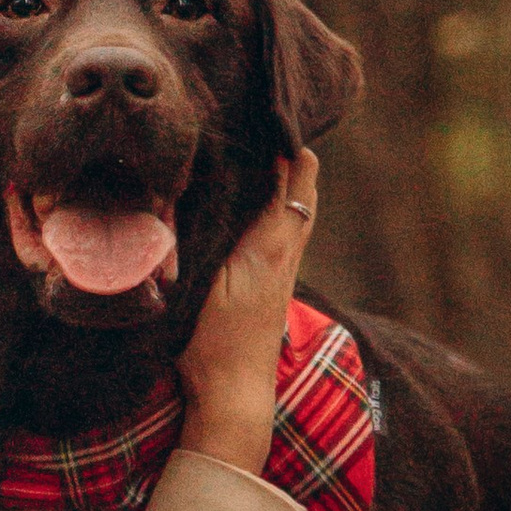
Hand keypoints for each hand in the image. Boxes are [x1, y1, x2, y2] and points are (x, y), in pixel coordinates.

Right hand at [176, 154, 318, 469]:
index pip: (287, 183)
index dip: (282, 149)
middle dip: (295, 159)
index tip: (267, 115)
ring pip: (299, 216)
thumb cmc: (213, 341)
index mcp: (270, 246)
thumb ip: (212, 234)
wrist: (234, 395)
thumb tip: (211, 188)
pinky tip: (262, 210)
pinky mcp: (274, 290)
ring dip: (291, 184)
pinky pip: (287, 235)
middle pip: (303, 194)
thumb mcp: (208, 282)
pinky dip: (282, 210)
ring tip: (275, 156)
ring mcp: (283, 274)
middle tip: (276, 125)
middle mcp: (285, 255)